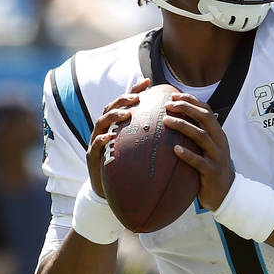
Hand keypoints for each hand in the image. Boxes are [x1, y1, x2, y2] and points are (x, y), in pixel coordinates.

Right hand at [86, 78, 150, 197]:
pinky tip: (109, 138)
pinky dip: (101, 140)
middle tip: (137, 98)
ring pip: (101, 123)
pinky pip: (94, 146)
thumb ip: (154, 136)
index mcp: (118, 125)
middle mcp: (105, 130)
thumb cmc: (130, 168)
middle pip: (111, 107)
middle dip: (123, 100)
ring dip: (113, 116)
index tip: (149, 82)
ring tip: (126, 114)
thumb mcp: (142, 149)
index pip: (126, 103)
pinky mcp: (92, 157)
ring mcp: (96, 142)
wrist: (111, 191)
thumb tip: (180, 124)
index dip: (135, 91)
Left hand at [163, 93, 234, 210]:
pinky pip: (198, 162)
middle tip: (168, 105)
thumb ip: (197, 135)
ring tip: (166, 121)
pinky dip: (187, 154)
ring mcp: (217, 156)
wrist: (226, 193)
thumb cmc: (211, 167)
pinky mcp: (212, 172)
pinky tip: (175, 149)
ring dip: (183, 126)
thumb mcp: (208, 148)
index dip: (190, 101)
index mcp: (218, 133)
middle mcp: (219, 141)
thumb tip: (174, 119)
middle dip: (186, 108)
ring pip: (201, 136)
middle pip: (204, 118)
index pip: (206, 110)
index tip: (173, 96)